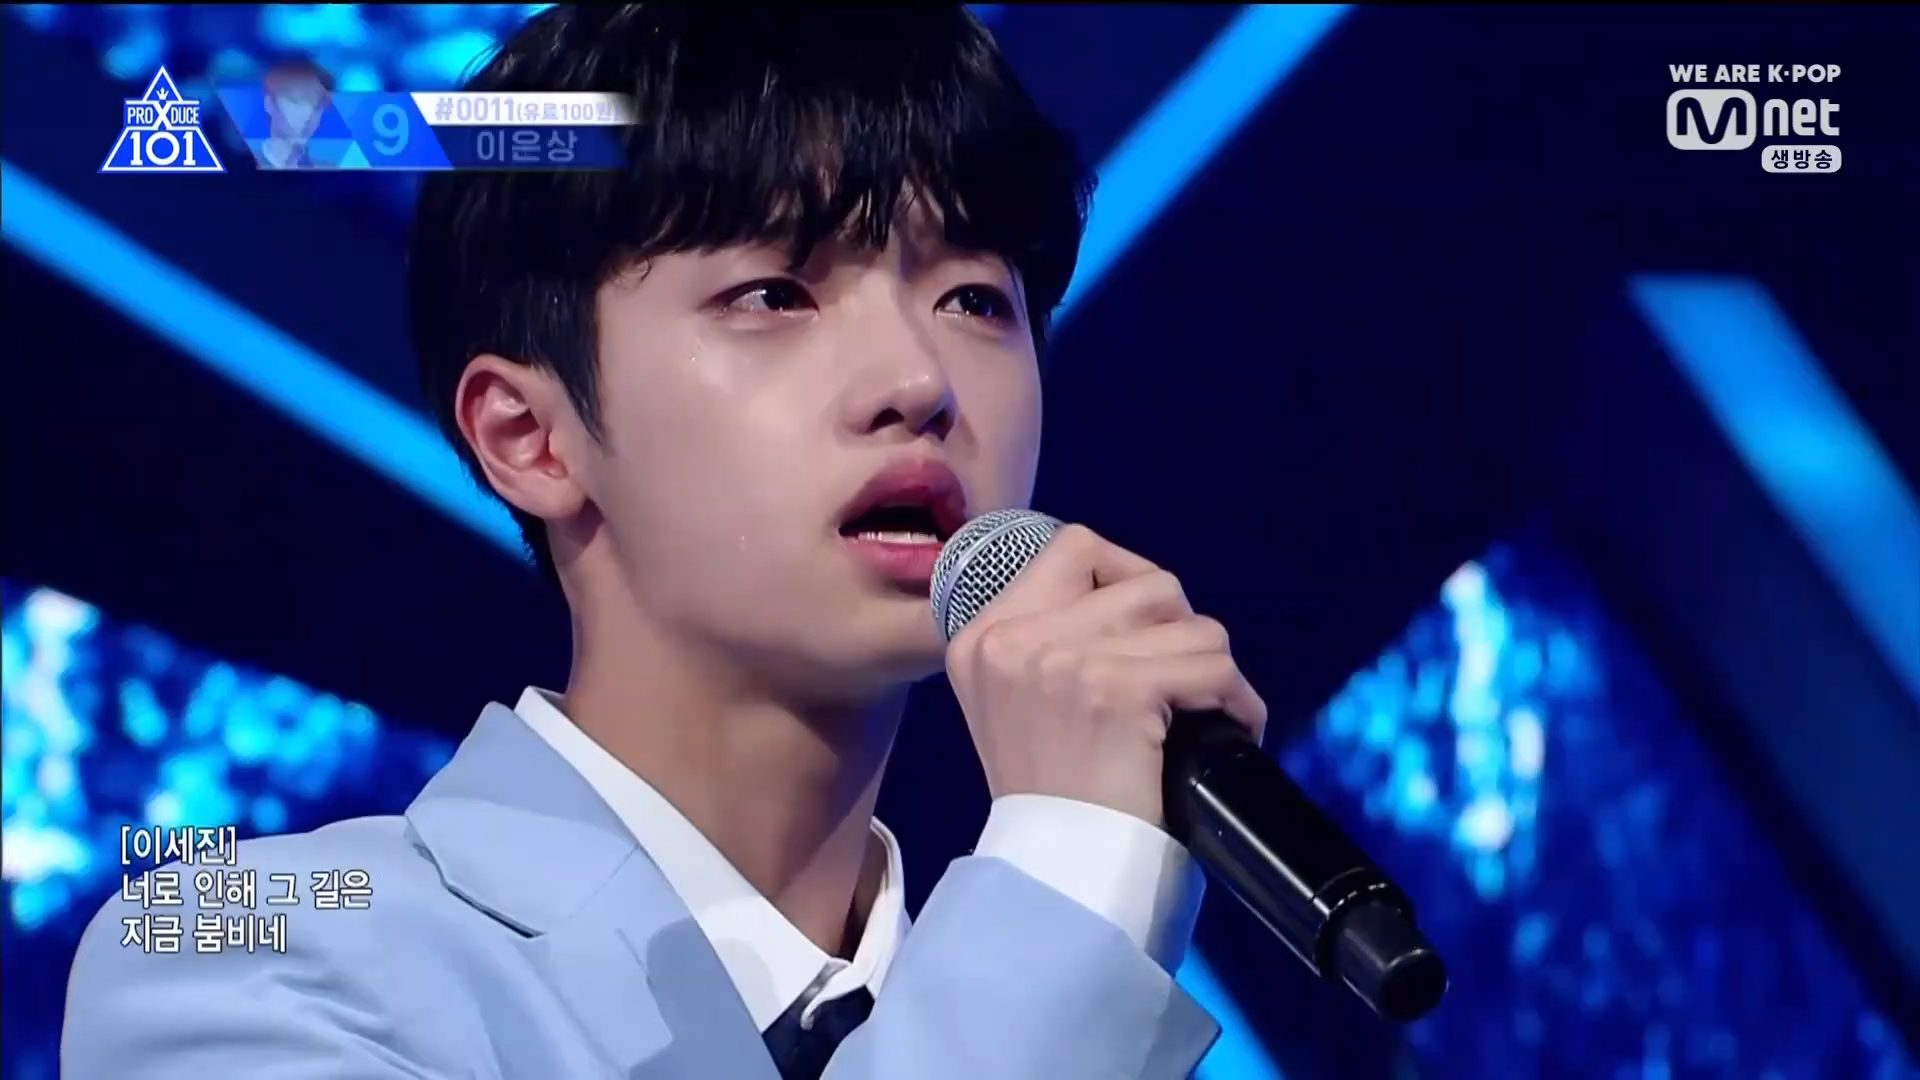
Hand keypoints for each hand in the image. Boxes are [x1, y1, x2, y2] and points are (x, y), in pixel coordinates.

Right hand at [943, 524, 1266, 831]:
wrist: (1059, 872)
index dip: (1128, 578)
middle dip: (1179, 629)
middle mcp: (1011, 638)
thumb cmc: (1052, 798)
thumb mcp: (1016, 703)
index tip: (1147, 632)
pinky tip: (1233, 729)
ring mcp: (1060, 659)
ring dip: (1210, 665)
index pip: (1073, 548)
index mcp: (981, 637)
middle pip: (1144, 580)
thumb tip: (1134, 600)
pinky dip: (1237, 700)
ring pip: (1187, 618)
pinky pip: (1210, 665)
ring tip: (1203, 709)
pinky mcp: (1114, 688)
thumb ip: (1049, 643)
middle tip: (1180, 682)